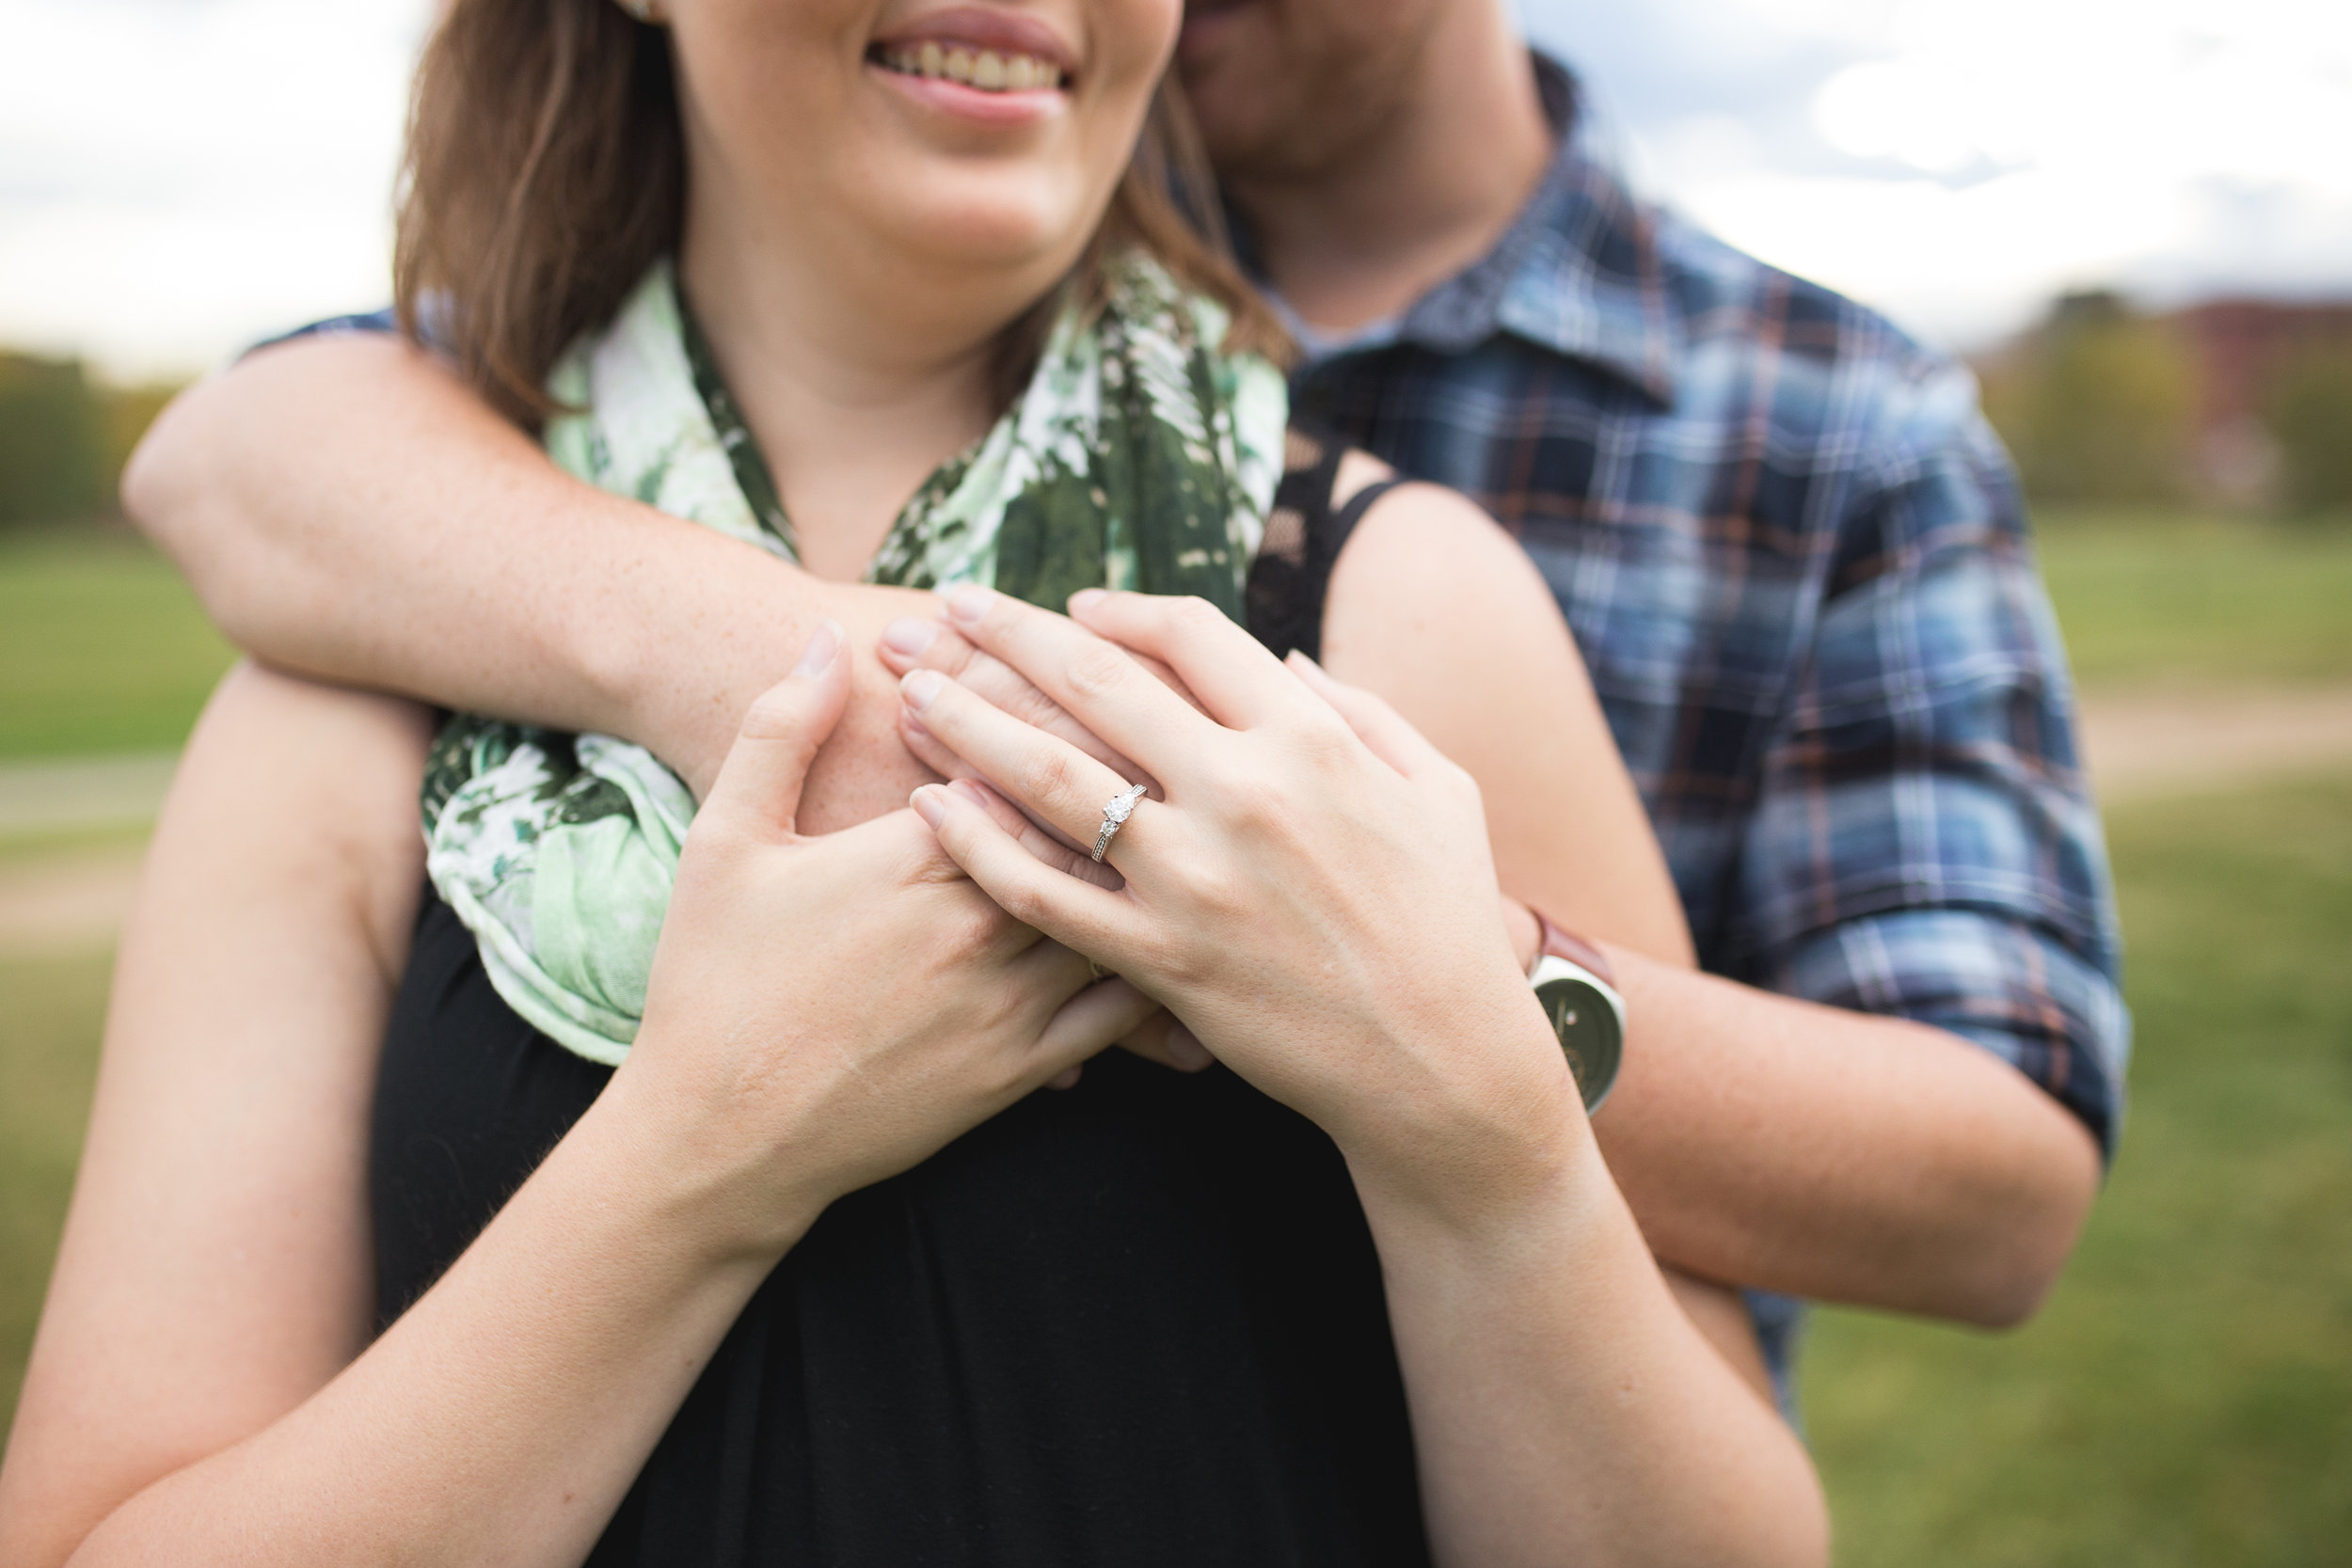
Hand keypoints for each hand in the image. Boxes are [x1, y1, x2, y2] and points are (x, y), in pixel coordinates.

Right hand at [617, 622, 1162, 1261]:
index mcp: (910, 855)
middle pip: (1090, 827)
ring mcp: (1004, 1002)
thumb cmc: (711, 982)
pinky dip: (1159, 968)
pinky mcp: (1020, 1070)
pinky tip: (1186, 932)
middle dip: (1139, 778)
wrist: (718, 1138)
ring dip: (1162, 863)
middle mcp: (973, 924)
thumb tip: (823, 637)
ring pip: (1118, 910)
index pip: (1025, 760)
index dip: (1071, 716)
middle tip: (1189, 736)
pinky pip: (1116, 1012)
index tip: (1105, 680)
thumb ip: (780, 727)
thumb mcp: (726, 839)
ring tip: (1208, 819)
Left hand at [899, 588, 1585, 1220]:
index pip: (1191, 635)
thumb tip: (1285, 656)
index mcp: (1311, 738)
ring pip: (1051, 777)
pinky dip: (981, 848)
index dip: (1120, 609)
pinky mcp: (1162, 958)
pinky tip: (933, 812)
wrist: (1443, 1064)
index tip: (1073, 606)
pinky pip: (1047, 895)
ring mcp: (1196, 877)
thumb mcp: (1438, 791)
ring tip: (908, 690)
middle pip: (1097, 683)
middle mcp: (1244, 791)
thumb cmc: (1449, 924)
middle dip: (1007, 635)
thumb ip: (1361, 712)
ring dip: (968, 722)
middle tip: (944, 608)